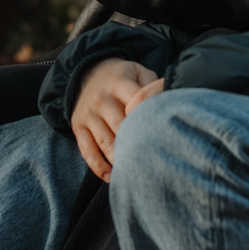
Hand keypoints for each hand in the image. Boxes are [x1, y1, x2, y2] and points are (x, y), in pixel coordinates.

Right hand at [72, 58, 159, 181]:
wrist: (89, 72)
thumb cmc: (123, 77)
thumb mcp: (138, 72)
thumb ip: (153, 86)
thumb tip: (169, 102)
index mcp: (119, 83)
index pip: (136, 103)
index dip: (148, 119)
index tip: (162, 135)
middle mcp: (101, 99)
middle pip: (120, 127)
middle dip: (136, 144)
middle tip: (153, 161)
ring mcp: (88, 115)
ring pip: (105, 142)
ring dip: (120, 160)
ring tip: (135, 173)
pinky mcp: (78, 128)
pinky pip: (87, 151)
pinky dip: (99, 167)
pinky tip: (111, 177)